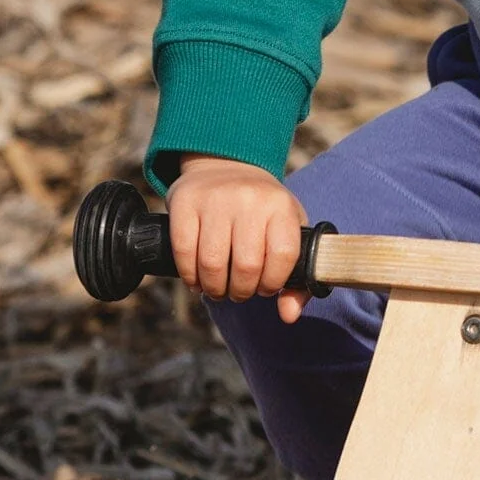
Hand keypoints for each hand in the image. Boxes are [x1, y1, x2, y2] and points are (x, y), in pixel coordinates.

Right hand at [166, 155, 312, 324]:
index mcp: (281, 206)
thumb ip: (296, 274)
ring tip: (218, 289)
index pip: (283, 256)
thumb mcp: (287, 229)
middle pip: (246, 266)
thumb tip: (289, 315)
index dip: (273, 283)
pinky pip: (183, 252)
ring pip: (212, 264)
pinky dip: (189, 276)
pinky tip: (197, 279)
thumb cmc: (262, 209)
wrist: (226, 163)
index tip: (266, 288)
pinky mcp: (185, 201)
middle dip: (241, 291)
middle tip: (238, 292)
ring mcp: (216, 199)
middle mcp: (250, 199)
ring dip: (214, 288)